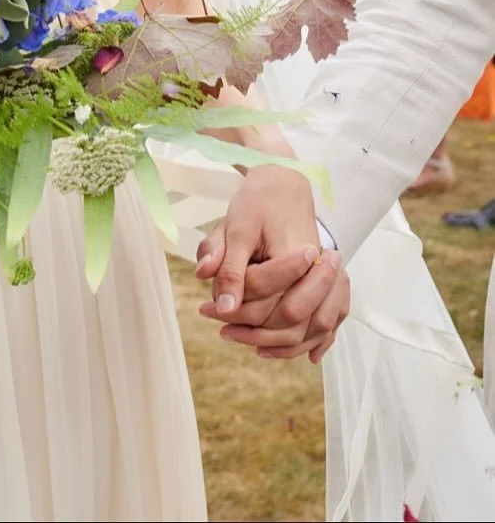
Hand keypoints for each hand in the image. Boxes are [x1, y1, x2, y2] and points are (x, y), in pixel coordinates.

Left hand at [195, 165, 349, 361]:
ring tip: (240, 340)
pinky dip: (308, 342)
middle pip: (291, 317)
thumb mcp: (236, 227)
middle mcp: (319, 269)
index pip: (266, 294)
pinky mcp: (330, 285)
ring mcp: (329, 279)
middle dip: (253, 330)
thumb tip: (221, 305)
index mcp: (296, 252)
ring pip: (311, 328)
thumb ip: (228, 264)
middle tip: (220, 329)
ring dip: (276, 343)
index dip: (234, 306)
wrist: (284, 184)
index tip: (206, 308)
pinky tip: (286, 353)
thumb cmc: (258, 202)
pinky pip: (326, 324)